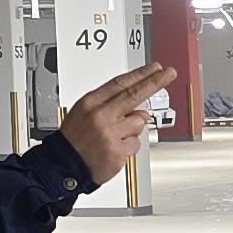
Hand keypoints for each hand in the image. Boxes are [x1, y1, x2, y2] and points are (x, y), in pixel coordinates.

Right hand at [59, 63, 175, 186]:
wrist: (62, 165)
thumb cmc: (74, 139)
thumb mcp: (84, 112)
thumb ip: (111, 105)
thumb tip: (140, 109)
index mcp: (91, 103)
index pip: (120, 83)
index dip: (140, 74)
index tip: (155, 67)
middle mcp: (101, 116)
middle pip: (134, 94)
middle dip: (155, 82)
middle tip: (169, 74)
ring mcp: (110, 134)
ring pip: (139, 122)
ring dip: (132, 129)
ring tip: (114, 137)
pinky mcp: (117, 152)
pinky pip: (136, 144)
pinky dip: (128, 147)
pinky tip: (113, 149)